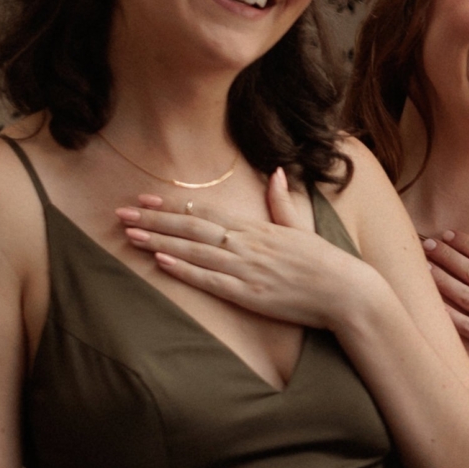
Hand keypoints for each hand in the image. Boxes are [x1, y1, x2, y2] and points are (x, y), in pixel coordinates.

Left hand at [118, 170, 362, 329]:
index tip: (145, 198)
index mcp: (257, 227)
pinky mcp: (249, 295)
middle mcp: (246, 244)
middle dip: (154, 219)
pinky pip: (209, 280)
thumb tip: (276, 172)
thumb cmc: (326, 262)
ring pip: (193, 250)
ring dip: (159, 241)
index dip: (172, 204)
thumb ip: (283, 201)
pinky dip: (184, 269)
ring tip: (130, 235)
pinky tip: (160, 261)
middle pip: (191, 226)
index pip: (206, 210)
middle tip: (121, 212)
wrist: (347, 292)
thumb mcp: (302, 227)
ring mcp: (246, 269)